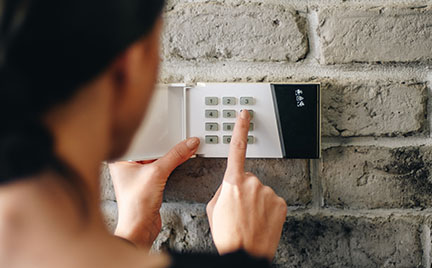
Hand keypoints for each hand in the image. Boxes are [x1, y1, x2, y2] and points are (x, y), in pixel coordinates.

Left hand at [109, 137, 199, 247]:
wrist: (140, 228)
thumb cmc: (135, 205)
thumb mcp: (157, 173)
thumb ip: (175, 156)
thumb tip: (188, 144)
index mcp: (121, 159)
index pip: (140, 139)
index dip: (155, 133)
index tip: (171, 129)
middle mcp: (128, 166)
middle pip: (150, 147)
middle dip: (165, 144)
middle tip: (178, 137)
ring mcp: (138, 175)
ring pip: (157, 158)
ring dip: (169, 155)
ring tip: (181, 148)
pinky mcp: (148, 183)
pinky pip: (161, 167)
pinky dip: (171, 164)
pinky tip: (179, 160)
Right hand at [206, 110, 286, 260]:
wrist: (244, 253)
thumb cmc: (227, 234)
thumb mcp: (213, 208)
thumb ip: (223, 189)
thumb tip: (231, 185)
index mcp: (232, 182)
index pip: (237, 148)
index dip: (240, 128)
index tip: (244, 115)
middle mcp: (252, 183)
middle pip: (248, 178)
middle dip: (243, 190)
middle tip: (238, 210)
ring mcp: (268, 193)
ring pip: (260, 191)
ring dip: (255, 202)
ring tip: (249, 219)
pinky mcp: (280, 203)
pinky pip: (272, 201)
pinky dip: (267, 209)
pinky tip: (260, 221)